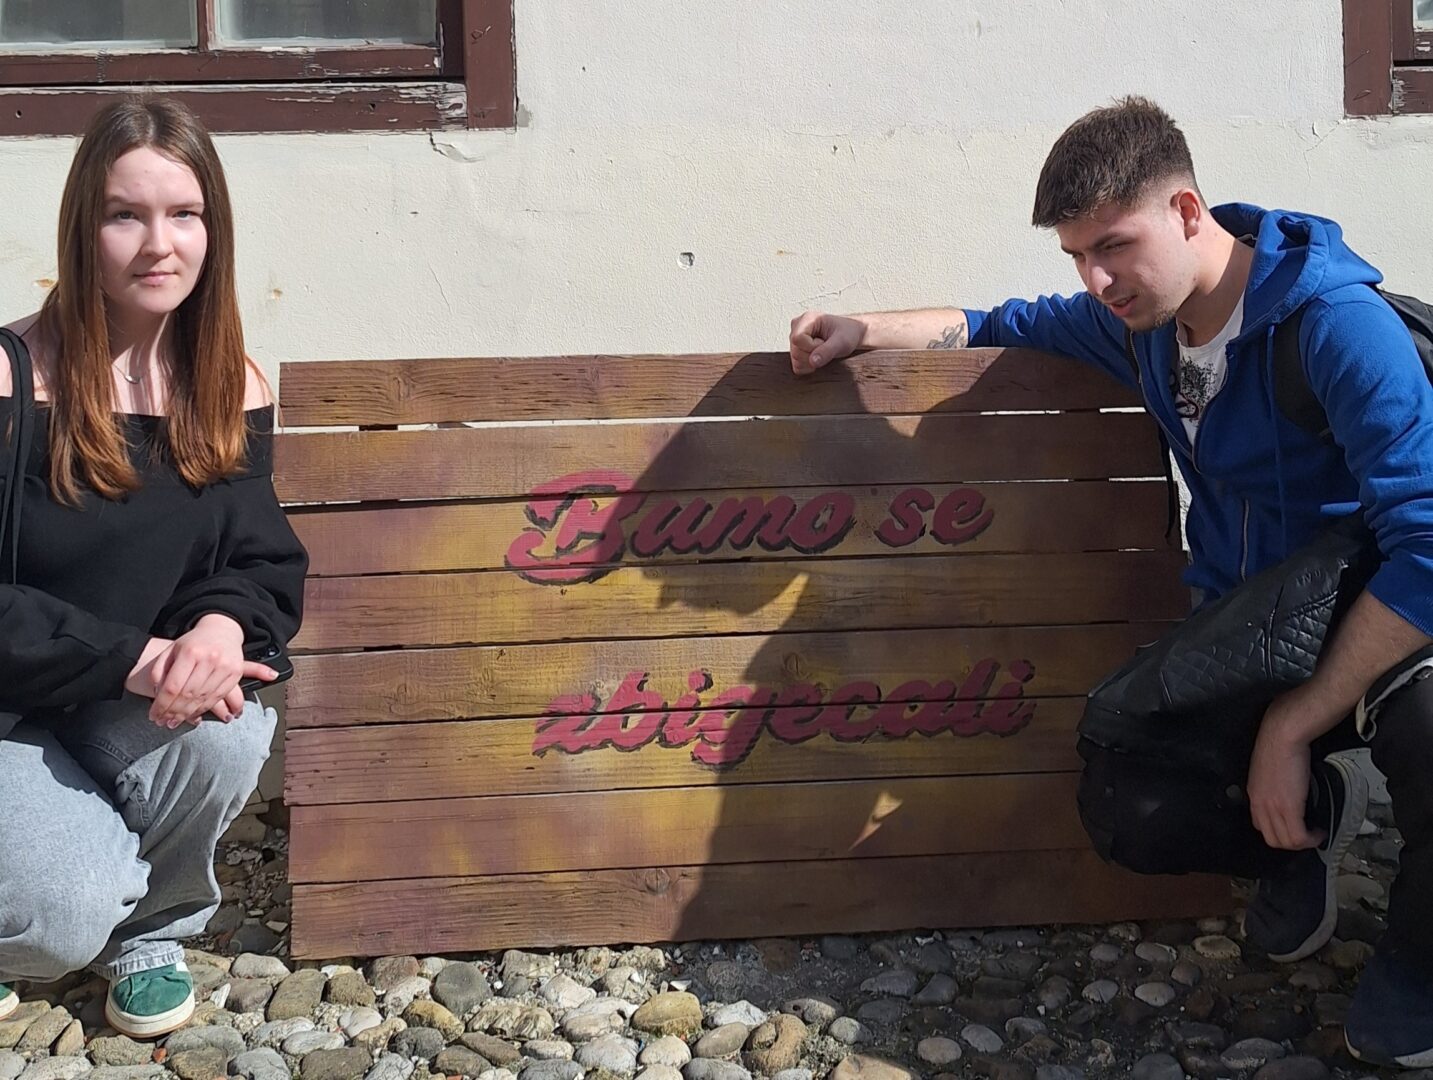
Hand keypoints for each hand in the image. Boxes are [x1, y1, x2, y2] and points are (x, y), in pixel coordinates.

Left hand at [137, 615, 276, 727]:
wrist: (222, 631)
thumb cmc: (193, 643)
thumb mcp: (172, 650)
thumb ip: (160, 671)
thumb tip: (157, 695)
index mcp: (190, 651)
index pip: (173, 686)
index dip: (162, 704)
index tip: (154, 715)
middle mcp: (210, 659)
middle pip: (188, 695)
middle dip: (173, 712)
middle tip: (163, 722)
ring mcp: (225, 667)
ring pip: (203, 699)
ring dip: (187, 714)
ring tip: (174, 721)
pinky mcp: (236, 674)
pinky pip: (217, 697)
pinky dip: (203, 709)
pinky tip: (192, 715)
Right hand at [790, 311, 864, 373]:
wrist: (852, 335)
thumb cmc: (848, 333)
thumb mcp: (842, 342)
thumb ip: (827, 351)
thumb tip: (812, 362)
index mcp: (807, 319)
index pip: (797, 339)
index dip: (811, 347)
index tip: (824, 343)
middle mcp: (798, 327)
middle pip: (795, 351)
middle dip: (812, 356)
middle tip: (826, 347)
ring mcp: (795, 338)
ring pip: (795, 360)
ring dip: (811, 361)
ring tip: (823, 351)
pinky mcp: (796, 349)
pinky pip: (797, 366)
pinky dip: (808, 366)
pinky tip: (818, 357)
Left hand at [1247, 695, 1320, 850]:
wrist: (1283, 734)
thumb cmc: (1280, 744)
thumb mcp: (1271, 769)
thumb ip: (1276, 785)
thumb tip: (1292, 792)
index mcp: (1255, 794)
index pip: (1262, 825)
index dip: (1280, 831)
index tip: (1295, 829)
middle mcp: (1260, 803)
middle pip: (1273, 838)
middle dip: (1292, 842)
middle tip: (1308, 835)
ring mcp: (1272, 807)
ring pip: (1285, 842)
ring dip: (1304, 842)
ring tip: (1316, 834)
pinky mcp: (1288, 807)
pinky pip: (1298, 837)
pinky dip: (1311, 839)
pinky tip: (1319, 832)